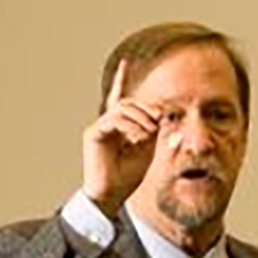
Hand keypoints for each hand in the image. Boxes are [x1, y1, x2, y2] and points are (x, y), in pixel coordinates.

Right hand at [83, 60, 161, 215]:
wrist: (111, 196)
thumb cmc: (127, 178)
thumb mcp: (147, 151)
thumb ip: (154, 133)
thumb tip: (163, 118)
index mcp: (118, 126)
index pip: (119, 97)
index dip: (121, 79)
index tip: (126, 61)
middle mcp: (106, 123)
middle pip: (127, 102)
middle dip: (145, 109)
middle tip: (158, 122)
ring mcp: (98, 127)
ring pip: (121, 108)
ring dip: (139, 118)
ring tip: (148, 134)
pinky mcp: (93, 134)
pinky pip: (113, 119)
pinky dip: (129, 126)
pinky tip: (137, 137)